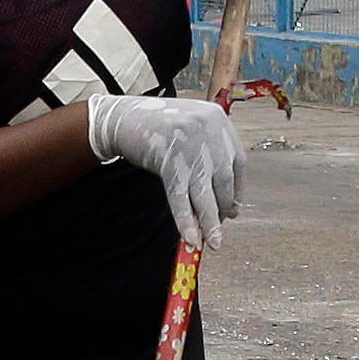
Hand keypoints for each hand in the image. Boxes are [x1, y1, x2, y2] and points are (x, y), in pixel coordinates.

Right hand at [85, 91, 242, 249]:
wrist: (121, 117)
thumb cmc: (157, 125)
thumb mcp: (191, 128)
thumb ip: (210, 150)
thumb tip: (224, 198)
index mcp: (218, 119)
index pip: (238, 162)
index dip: (237, 190)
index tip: (232, 209)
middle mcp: (208, 130)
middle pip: (224, 180)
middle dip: (222, 207)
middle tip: (217, 225)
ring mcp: (189, 146)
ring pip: (205, 193)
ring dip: (210, 222)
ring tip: (213, 242)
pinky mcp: (169, 161)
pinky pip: (181, 197)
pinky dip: (186, 220)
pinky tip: (190, 237)